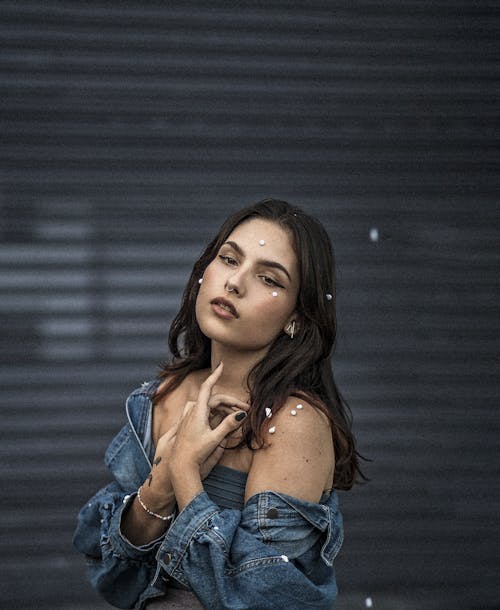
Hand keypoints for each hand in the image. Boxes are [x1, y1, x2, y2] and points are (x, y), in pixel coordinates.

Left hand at [169, 362, 247, 476]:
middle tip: (245, 408)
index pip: (208, 388)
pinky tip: (224, 419)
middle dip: (231, 402)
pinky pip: (205, 412)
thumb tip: (242, 415)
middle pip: (215, 399)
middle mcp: (193, 411)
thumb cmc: (196, 452)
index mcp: (198, 412)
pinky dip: (217, 412)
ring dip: (224, 408)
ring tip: (238, 416)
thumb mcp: (215, 439)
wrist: (179, 464)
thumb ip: (228, 425)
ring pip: (210, 406)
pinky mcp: (190, 423)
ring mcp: (190, 417)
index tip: (222, 366)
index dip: (215, 375)